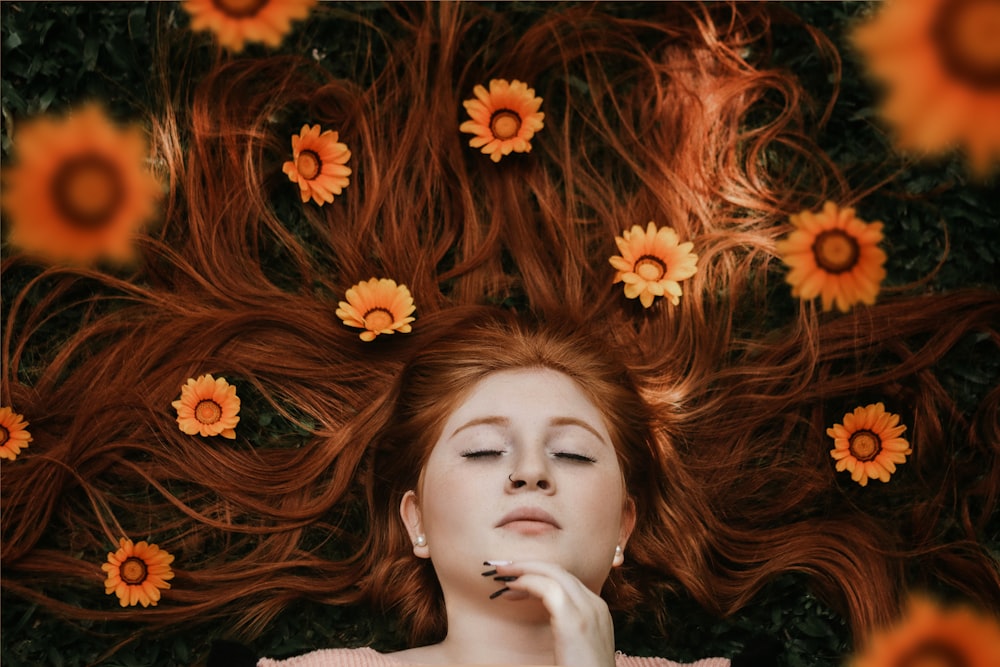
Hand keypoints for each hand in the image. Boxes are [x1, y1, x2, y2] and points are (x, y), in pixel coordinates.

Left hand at [488, 561, 615, 666]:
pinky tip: (510, 588)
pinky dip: (526, 582)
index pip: (566, 580)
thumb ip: (566, 630)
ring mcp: (589, 611)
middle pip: (560, 571)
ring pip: (554, 573)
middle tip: (502, 569)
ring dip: (524, 569)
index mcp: (598, 612)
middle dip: (528, 565)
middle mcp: (597, 605)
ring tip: (501, 574)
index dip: (538, 574)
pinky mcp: (574, 621)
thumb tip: (545, 618)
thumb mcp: (575, 647)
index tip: (514, 580)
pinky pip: (548, 588)